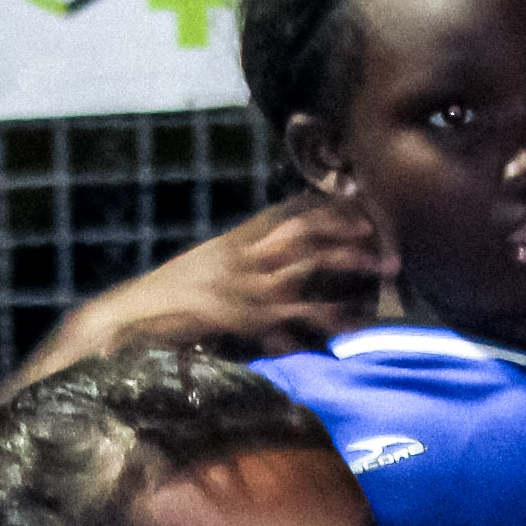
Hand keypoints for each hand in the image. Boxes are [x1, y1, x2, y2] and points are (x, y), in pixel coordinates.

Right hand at [67, 195, 392, 362]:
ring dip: (353, 259)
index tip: (365, 206)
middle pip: (310, 226)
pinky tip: (356, 321)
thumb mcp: (207, 266)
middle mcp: (248, 252)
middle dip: (352, 226)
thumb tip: (270, 263)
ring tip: (388, 265)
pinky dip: (331, 315)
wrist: (137, 315)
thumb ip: (240, 260)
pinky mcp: (250, 313)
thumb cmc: (169, 298)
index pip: (293, 209)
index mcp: (239, 237)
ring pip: (313, 259)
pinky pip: (300, 311)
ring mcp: (250, 281)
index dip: (332, 205)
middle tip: (388, 233)